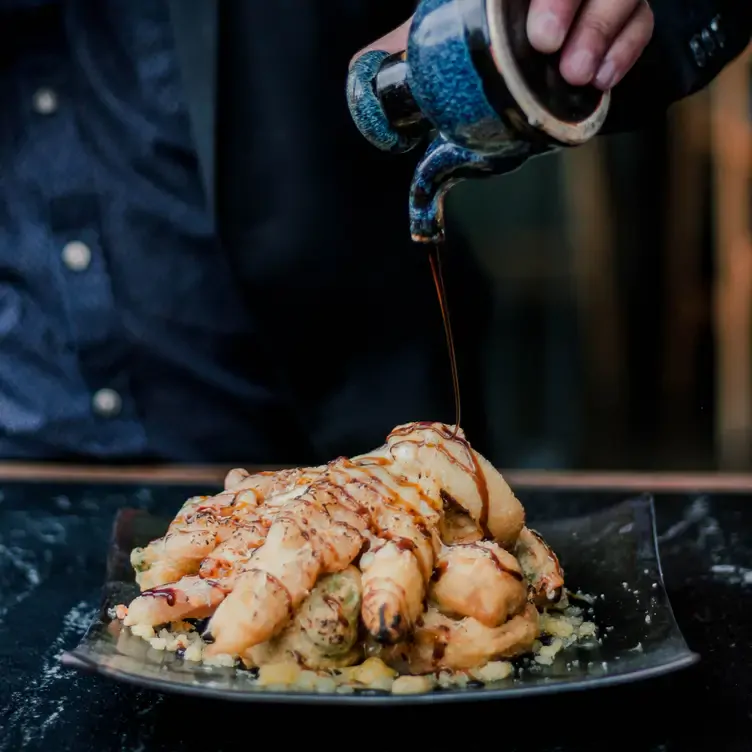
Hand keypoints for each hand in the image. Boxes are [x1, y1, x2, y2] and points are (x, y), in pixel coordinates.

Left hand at [354, 0, 653, 91]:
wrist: (533, 44)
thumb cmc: (482, 31)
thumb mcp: (444, 27)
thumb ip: (409, 41)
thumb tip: (361, 70)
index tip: (528, 29)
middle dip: (568, 0)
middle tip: (546, 44)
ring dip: (603, 28)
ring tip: (577, 73)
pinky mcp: (625, 16)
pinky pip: (642, 23)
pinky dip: (625, 49)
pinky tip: (601, 79)